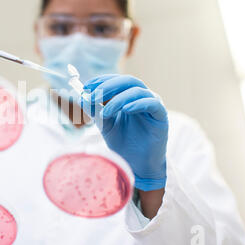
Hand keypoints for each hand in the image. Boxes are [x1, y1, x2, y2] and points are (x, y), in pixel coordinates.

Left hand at [81, 74, 168, 190]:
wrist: (137, 164)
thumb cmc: (123, 143)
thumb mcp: (105, 125)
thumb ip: (96, 111)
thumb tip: (82, 98)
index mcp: (128, 96)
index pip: (115, 80)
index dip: (101, 81)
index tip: (86, 87)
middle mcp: (141, 96)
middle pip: (127, 81)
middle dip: (107, 87)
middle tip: (93, 96)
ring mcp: (152, 104)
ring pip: (137, 91)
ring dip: (118, 99)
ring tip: (105, 112)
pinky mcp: (161, 116)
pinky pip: (152, 103)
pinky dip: (138, 104)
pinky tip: (126, 109)